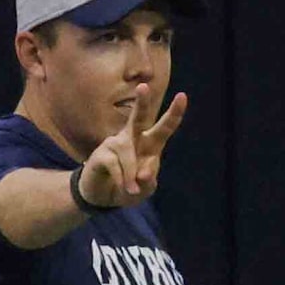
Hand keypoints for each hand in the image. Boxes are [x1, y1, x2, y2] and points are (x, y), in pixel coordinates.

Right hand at [79, 89, 187, 209]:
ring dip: (131, 176)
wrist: (103, 197)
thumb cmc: (129, 188)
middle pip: (138, 118)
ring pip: (127, 153)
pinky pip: (115, 165)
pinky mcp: (101, 153)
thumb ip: (149, 182)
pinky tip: (121, 186)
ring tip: (131, 189)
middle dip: (142, 103)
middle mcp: (132, 138)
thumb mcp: (145, 189)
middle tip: (143, 87)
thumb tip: (143, 174)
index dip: (174, 113)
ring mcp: (115, 143)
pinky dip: (121, 180)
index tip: (183, 96)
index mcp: (149, 144)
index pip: (164, 127)